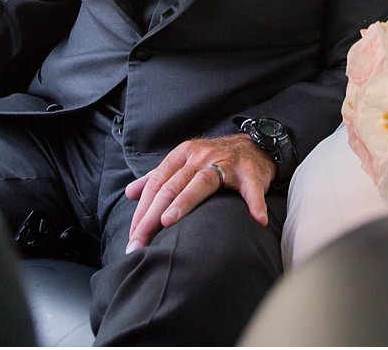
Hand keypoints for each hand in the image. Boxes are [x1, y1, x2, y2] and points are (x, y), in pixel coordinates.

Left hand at [123, 134, 275, 252]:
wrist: (254, 146)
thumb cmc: (216, 159)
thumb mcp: (185, 162)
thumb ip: (158, 177)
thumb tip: (130, 193)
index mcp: (183, 156)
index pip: (156, 184)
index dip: (142, 211)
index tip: (133, 236)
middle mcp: (200, 157)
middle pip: (172, 186)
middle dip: (152, 216)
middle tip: (139, 242)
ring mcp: (226, 163)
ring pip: (201, 183)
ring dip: (184, 203)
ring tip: (168, 222)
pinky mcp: (250, 173)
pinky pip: (251, 189)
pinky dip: (254, 203)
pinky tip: (257, 220)